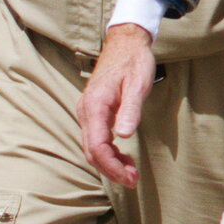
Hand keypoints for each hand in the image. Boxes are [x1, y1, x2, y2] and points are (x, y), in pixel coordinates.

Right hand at [80, 21, 157, 187]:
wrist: (125, 42)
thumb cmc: (134, 61)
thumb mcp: (138, 84)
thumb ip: (130, 109)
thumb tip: (124, 135)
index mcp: (95, 106)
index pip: (97, 146)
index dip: (112, 167)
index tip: (130, 178)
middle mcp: (86, 111)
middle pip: (92, 151)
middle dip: (111, 170)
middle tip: (133, 180)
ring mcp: (87, 112)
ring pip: (92, 147)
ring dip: (110, 163)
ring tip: (131, 172)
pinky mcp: (93, 112)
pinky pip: (95, 139)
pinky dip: (108, 153)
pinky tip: (124, 157)